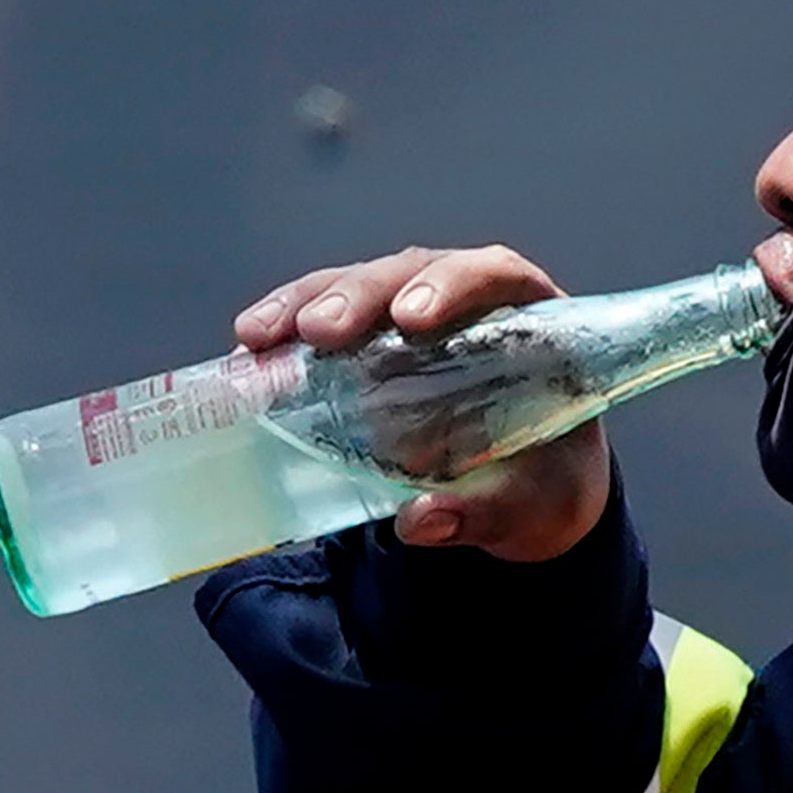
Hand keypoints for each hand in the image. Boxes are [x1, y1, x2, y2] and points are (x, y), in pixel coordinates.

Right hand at [233, 245, 612, 562]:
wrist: (528, 497)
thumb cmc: (542, 484)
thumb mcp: (528, 505)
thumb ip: (483, 511)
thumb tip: (420, 519)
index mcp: (529, 317)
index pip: (492, 275)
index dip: (449, 285)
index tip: (409, 317)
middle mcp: (469, 300)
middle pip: (411, 272)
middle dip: (359, 295)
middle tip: (318, 331)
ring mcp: (413, 312)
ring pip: (358, 285)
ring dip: (306, 305)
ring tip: (260, 337)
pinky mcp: (371, 336)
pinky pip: (326, 317)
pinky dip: (287, 330)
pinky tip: (251, 351)